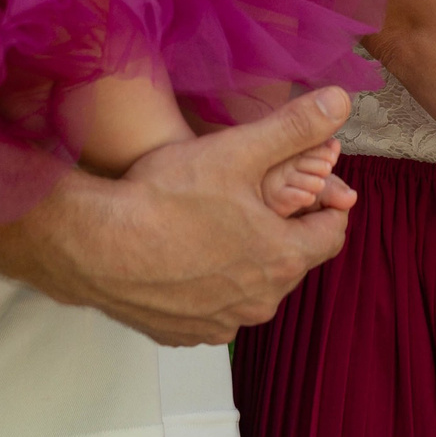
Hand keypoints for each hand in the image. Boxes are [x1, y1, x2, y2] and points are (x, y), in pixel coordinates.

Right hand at [31, 87, 357, 345]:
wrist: (95, 246)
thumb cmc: (166, 198)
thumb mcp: (238, 150)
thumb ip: (295, 127)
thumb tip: (341, 102)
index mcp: (284, 259)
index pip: (332, 233)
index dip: (323, 203)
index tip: (303, 182)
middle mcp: (261, 302)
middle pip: (290, 260)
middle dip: (278, 229)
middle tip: (247, 195)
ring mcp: (222, 324)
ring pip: (249, 286)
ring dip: (242, 260)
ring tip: (210, 223)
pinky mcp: (185, 334)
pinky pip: (211, 307)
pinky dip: (205, 284)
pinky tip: (180, 255)